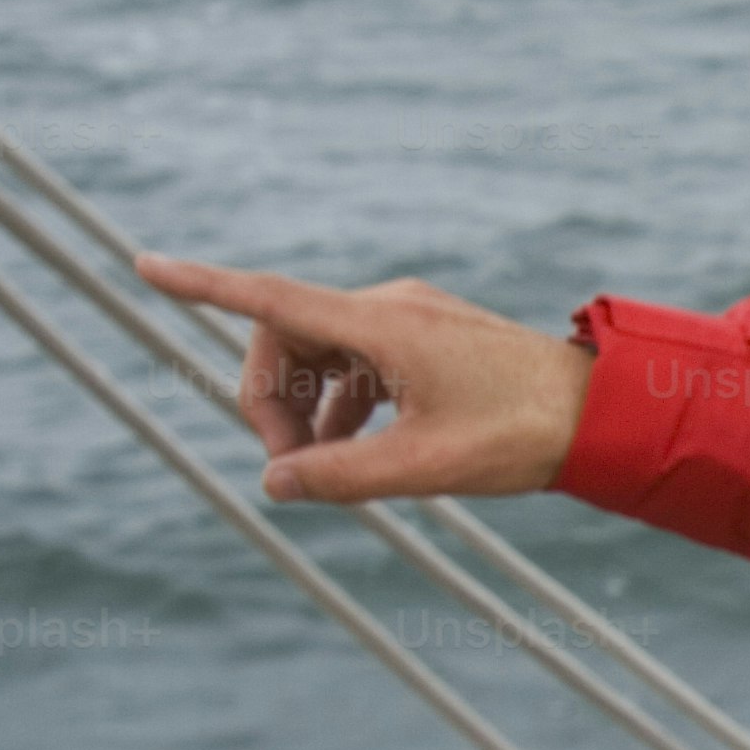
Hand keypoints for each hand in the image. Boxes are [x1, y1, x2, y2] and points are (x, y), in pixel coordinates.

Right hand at [135, 257, 595, 503]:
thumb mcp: (424, 466)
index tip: (144, 266)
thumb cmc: (523, 435)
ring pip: (318, 356)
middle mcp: (388, 307)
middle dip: (270, 402)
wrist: (604, 414)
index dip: (202, 285)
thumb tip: (273, 483)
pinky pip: (355, 363)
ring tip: (325, 471)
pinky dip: (341, 404)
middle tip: (290, 471)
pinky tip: (354, 451)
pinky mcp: (426, 338)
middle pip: (285, 341)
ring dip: (305, 410)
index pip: (270, 299)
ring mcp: (408, 319)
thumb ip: (340, 477)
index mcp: (381, 324)